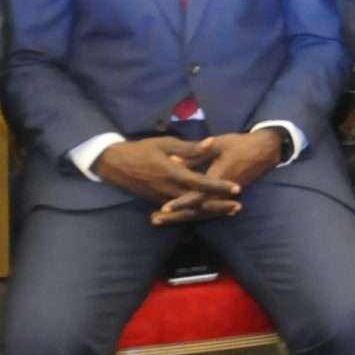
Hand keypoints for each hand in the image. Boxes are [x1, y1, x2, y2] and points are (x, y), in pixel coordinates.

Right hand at [94, 137, 241, 210]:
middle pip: (198, 202)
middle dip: (219, 205)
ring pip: (190, 209)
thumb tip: (211, 143)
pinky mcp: (158, 201)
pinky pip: (181, 210)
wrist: (115, 164)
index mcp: (172, 173)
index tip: (236, 188)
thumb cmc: (142, 150)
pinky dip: (196, 212)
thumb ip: (189, 147)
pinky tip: (209, 211)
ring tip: (230, 210)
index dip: (219, 186)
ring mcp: (162, 198)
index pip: (200, 183)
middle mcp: (168, 189)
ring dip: (210, 211)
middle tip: (238, 206)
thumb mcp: (165, 143)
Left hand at [152, 130, 284, 224]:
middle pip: (196, 209)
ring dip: (181, 217)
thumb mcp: (218, 144)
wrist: (264, 151)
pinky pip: (207, 209)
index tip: (164, 208)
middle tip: (154, 220)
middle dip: (175, 216)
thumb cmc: (240, 145)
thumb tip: (174, 160)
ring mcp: (224, 196)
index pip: (197, 195)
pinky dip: (193, 213)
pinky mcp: (225, 196)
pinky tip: (180, 216)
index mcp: (218, 178)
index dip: (181, 203)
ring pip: (201, 212)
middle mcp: (221, 192)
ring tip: (160, 220)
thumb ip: (196, 153)